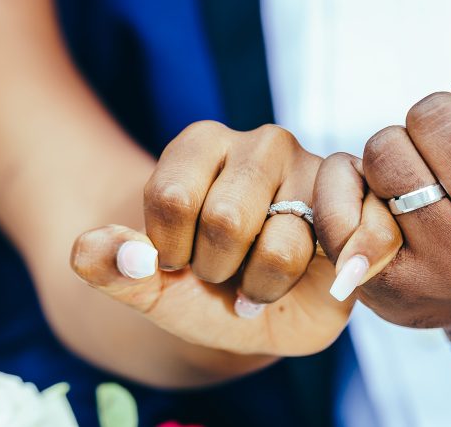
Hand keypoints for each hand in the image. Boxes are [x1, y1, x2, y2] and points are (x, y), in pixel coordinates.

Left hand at [70, 121, 351, 356]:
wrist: (255, 307)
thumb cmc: (200, 285)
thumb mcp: (146, 286)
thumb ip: (109, 266)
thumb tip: (88, 248)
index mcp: (201, 145)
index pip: (171, 197)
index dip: (167, 251)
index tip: (175, 260)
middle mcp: (261, 144)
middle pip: (225, 220)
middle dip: (218, 271)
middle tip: (226, 272)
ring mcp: (316, 168)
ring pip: (282, 242)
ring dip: (265, 286)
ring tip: (263, 280)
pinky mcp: (359, 201)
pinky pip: (361, 228)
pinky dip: (349, 263)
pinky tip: (335, 278)